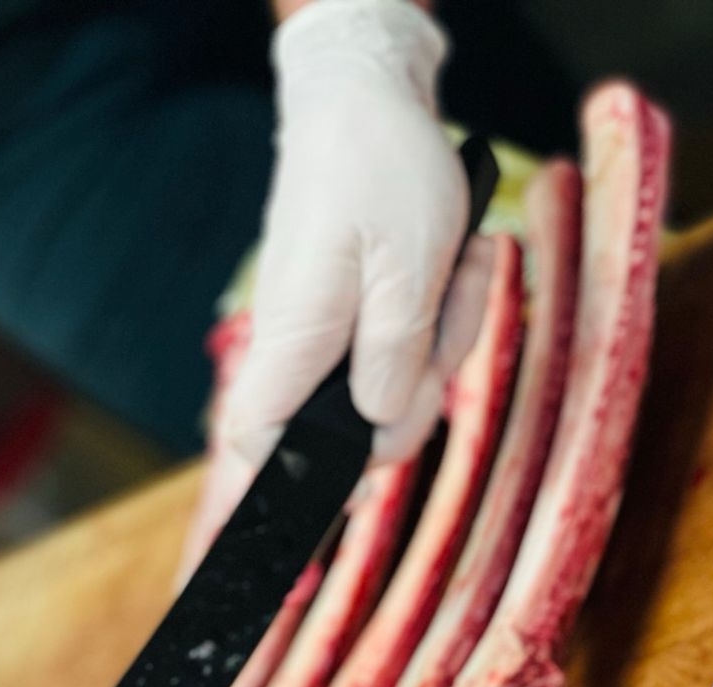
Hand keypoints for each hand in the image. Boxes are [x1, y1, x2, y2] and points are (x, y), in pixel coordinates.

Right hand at [215, 0, 487, 489]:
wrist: (366, 94)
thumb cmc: (382, 170)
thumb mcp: (408, 270)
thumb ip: (394, 362)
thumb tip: (382, 437)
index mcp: (295, 344)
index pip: (259, 454)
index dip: (273, 513)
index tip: (296, 566)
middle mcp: (300, 348)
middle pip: (359, 433)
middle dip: (421, 394)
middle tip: (444, 316)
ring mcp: (328, 333)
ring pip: (398, 388)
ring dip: (445, 338)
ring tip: (453, 266)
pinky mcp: (356, 316)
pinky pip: (410, 349)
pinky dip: (444, 316)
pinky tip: (453, 264)